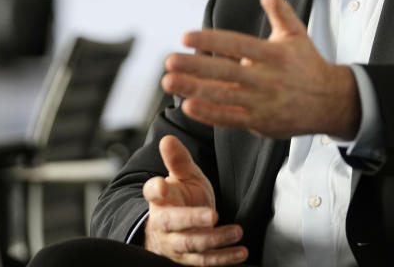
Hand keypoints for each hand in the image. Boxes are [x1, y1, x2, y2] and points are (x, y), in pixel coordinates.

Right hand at [143, 135, 247, 264]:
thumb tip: (168, 139)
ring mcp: (175, 243)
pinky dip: (224, 258)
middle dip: (192, 219)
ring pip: (192, 244)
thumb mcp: (183, 176)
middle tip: (212, 215)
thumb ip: (178, 160)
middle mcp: (164, 222)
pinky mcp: (188, 259)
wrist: (179, 227)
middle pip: (173, 222)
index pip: (153, 192)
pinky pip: (205, 261)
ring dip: (215, 239)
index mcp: (160, 199)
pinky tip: (241, 252)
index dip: (156, 189)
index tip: (162, 185)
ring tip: (237, 231)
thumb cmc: (181, 198)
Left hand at [162, 0, 360, 138]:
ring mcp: (264, 103)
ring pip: (224, 97)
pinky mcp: (261, 122)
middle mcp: (268, 80)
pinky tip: (189, 106)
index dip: (211, 40)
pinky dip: (209, 114)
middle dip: (195, 66)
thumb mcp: (296, 33)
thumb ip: (279, 10)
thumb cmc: (308, 65)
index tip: (186, 36)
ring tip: (169, 82)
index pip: (237, 45)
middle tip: (169, 60)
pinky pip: (231, 119)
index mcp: (275, 55)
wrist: (331, 102)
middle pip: (226, 72)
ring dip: (194, 89)